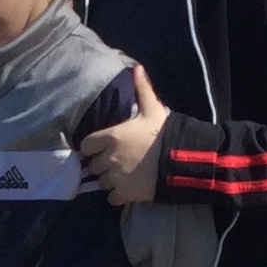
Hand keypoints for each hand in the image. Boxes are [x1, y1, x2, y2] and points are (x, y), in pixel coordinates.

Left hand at [76, 69, 168, 205]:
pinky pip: (111, 198)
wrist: (180, 161)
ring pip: (101, 183)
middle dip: (102, 165)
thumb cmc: (164, 133)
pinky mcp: (124, 194)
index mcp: (111, 136)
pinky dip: (116, 196)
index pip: (86, 145)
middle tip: (116, 162)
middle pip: (93, 166)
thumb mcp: (153, 109)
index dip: (93, 147)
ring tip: (122, 176)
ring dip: (109, 181)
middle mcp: (108, 157)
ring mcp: (115, 177)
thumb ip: (142, 89)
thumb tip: (137, 68)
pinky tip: (127, 190)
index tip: (101, 148)